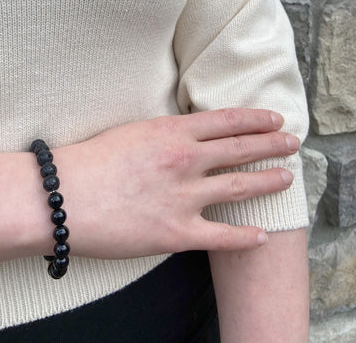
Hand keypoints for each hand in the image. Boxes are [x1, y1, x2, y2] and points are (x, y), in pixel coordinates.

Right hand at [55, 108, 299, 258]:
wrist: (62, 196)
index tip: (275, 120)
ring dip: (268, 182)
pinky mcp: (176, 233)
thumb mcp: (133, 131)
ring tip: (287, 178)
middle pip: (241, 149)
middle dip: (272, 145)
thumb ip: (166, 132)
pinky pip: (221, 236)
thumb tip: (189, 132)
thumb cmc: (91, 161)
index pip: (227, 121)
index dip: (256, 119)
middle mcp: (185, 160)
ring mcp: (184, 197)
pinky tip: (261, 235)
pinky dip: (244, 237)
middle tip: (293, 143)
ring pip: (240, 188)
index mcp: (173, 132)